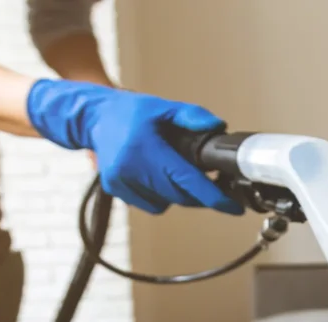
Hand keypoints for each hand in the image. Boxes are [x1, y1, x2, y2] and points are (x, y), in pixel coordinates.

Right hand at [25, 79, 242, 214]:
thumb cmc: (129, 112)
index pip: (187, 180)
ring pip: (167, 203)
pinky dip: (162, 196)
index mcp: (146, 149)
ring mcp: (122, 183)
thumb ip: (191, 116)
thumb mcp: (162, 107)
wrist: (93, 118)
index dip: (213, 197)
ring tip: (177, 171)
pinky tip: (159, 176)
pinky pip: (151, 204)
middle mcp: (132, 169)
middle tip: (212, 182)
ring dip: (179, 194)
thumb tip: (217, 126)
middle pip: (179, 196)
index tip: (234, 208)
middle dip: (200, 194)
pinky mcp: (116, 190)